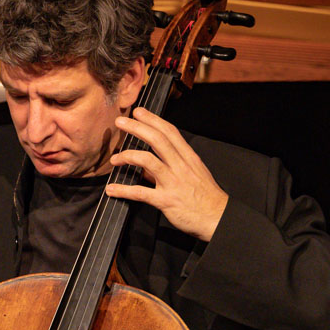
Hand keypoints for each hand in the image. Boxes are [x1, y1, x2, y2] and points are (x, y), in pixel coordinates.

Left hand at [105, 108, 228, 241]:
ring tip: (115, 158)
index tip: (139, 112)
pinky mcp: (166, 200)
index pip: (169, 132)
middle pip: (157, 139)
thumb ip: (171, 168)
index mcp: (188, 158)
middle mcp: (180, 166)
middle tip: (121, 121)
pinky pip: (141, 192)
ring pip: (147, 160)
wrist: (217, 217)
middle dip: (137, 127)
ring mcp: (173, 182)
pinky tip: (112, 189)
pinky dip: (124, 190)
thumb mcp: (194, 175)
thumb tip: (147, 168)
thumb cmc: (206, 197)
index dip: (153, 119)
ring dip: (127, 156)